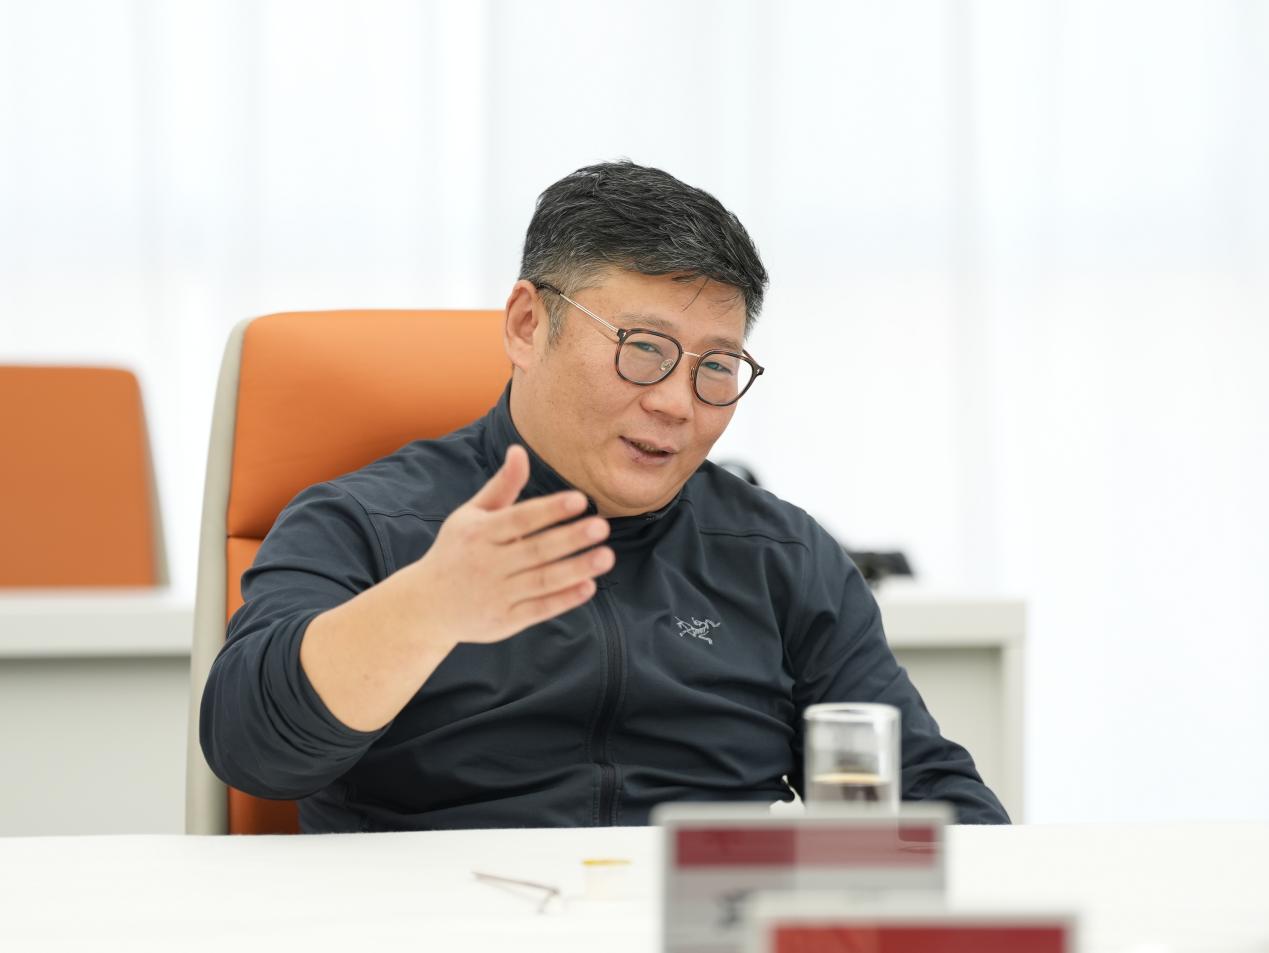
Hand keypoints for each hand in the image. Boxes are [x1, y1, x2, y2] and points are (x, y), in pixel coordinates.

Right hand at [407, 444, 612, 645]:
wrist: (425, 606)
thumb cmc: (457, 550)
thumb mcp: (471, 516)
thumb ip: (502, 486)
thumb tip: (520, 450)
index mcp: (478, 533)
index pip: (519, 519)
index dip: (550, 510)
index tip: (580, 500)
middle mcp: (486, 564)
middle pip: (536, 550)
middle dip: (570, 539)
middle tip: (602, 526)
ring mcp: (495, 595)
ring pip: (542, 581)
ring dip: (576, 569)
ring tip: (606, 556)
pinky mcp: (504, 621)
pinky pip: (539, 609)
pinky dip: (564, 599)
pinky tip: (589, 586)